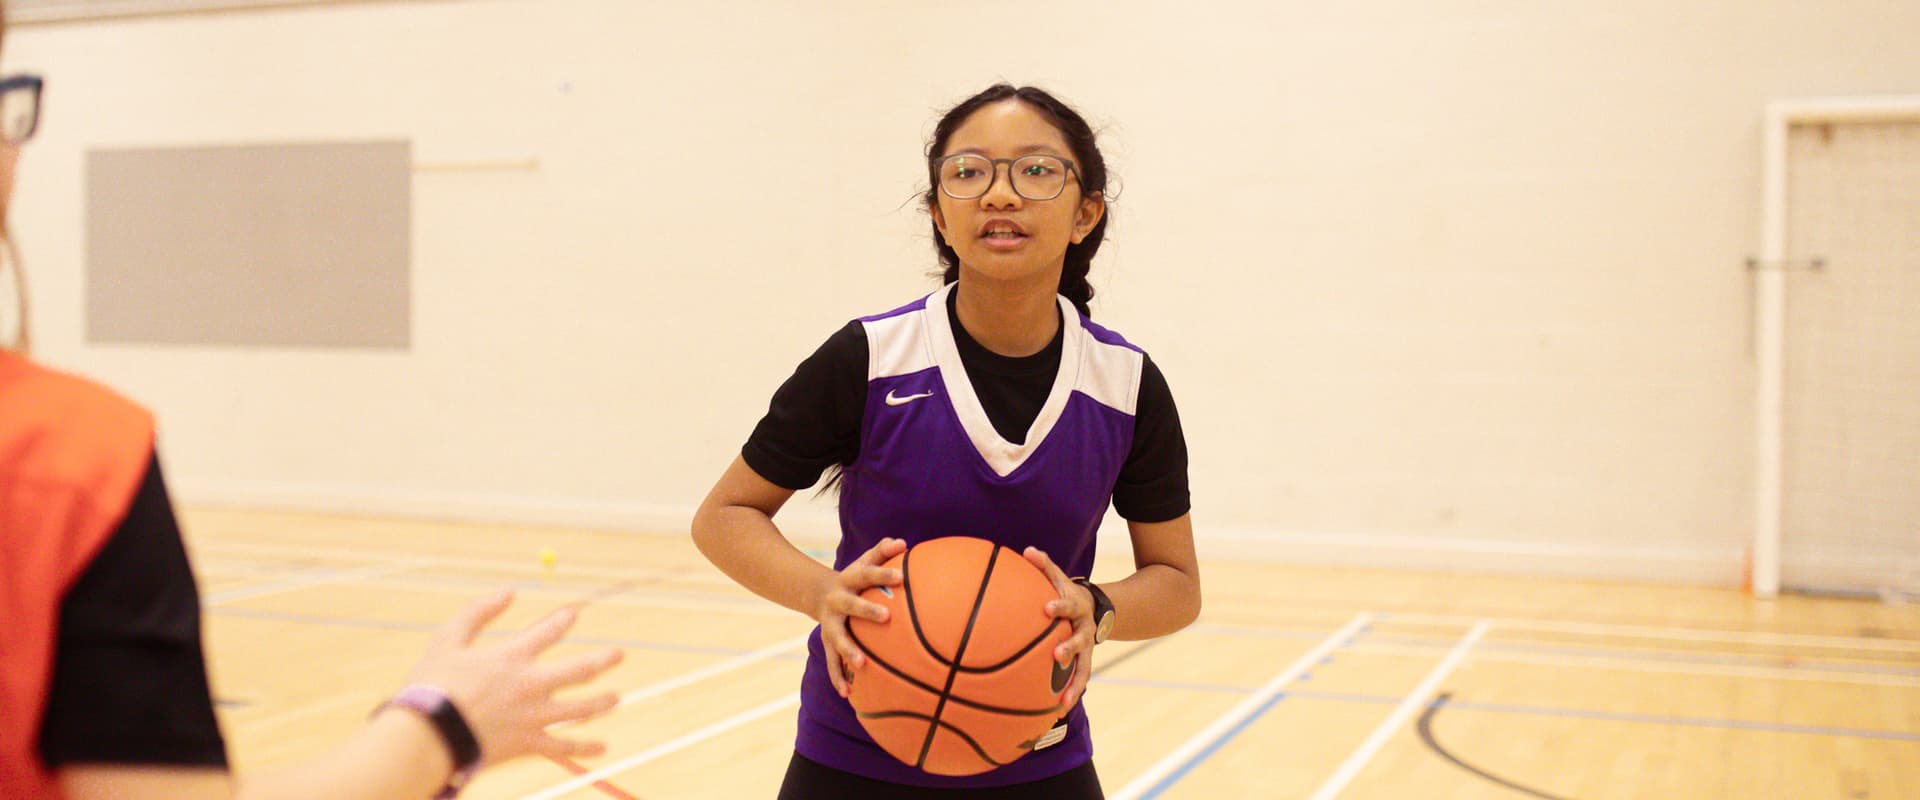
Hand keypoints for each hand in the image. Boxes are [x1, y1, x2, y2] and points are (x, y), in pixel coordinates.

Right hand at [403, 589, 623, 765]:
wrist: (430, 735)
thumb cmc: (432, 685)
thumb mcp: (447, 639)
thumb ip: (478, 612)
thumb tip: (508, 589)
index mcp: (513, 656)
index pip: (549, 631)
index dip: (563, 621)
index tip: (573, 615)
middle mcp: (532, 684)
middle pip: (580, 669)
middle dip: (603, 660)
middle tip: (619, 655)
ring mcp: (535, 716)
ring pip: (582, 708)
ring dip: (602, 702)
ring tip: (616, 698)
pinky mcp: (530, 743)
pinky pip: (565, 746)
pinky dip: (585, 748)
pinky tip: (601, 747)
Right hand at [812, 537, 906, 697]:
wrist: (817, 593)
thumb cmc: (854, 578)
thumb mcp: (864, 562)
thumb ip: (882, 552)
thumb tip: (904, 543)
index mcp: (849, 580)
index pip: (868, 574)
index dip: (884, 574)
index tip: (902, 577)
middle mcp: (837, 602)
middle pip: (852, 605)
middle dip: (867, 610)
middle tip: (887, 616)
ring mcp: (830, 624)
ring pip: (838, 639)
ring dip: (849, 651)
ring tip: (862, 665)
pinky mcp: (827, 643)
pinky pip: (832, 663)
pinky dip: (838, 678)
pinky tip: (848, 694)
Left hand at [1023, 547, 1094, 711]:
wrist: (1097, 609)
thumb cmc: (1066, 592)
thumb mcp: (1059, 578)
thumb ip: (1044, 565)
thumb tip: (1027, 551)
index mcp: (1076, 606)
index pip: (1067, 604)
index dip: (1059, 606)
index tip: (1047, 609)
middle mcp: (1084, 629)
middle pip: (1080, 639)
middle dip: (1070, 647)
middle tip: (1057, 654)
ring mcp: (1087, 648)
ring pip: (1084, 668)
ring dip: (1074, 684)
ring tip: (1063, 703)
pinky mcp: (1084, 662)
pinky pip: (1078, 680)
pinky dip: (1070, 695)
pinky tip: (1056, 713)